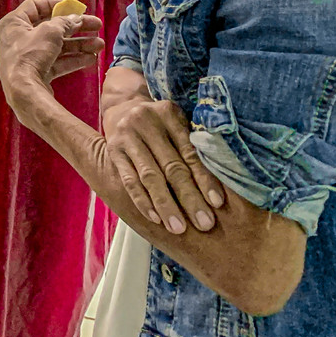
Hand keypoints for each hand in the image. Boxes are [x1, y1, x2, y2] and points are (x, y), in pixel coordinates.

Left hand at [0, 0, 105, 108]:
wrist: (23, 91)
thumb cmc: (31, 55)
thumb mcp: (50, 32)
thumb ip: (65, 22)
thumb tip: (76, 18)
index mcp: (14, 23)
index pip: (35, 6)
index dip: (56, 5)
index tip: (75, 8)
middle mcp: (18, 38)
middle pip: (51, 27)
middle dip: (76, 28)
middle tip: (97, 26)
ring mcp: (27, 56)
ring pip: (57, 46)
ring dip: (79, 45)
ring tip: (100, 45)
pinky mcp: (36, 72)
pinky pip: (57, 62)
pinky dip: (73, 59)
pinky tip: (91, 58)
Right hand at [104, 95, 225, 233]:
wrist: (122, 108)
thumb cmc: (161, 124)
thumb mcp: (177, 123)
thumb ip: (194, 146)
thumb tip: (223, 187)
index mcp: (169, 113)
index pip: (190, 152)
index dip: (205, 179)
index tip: (217, 204)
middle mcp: (146, 121)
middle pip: (172, 166)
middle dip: (189, 198)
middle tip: (204, 224)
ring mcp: (126, 135)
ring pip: (149, 176)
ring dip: (165, 205)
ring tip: (178, 228)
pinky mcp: (113, 150)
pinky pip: (128, 180)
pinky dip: (142, 200)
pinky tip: (154, 217)